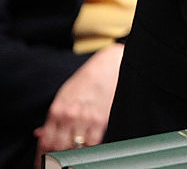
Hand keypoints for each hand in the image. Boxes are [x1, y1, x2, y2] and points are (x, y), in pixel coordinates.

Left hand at [33, 44, 123, 163]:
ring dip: (72, 156)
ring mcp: (86, 118)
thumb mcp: (64, 95)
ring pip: (75, 147)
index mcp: (56, 110)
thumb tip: (40, 134)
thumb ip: (52, 117)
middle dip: (56, 158)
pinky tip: (86, 151)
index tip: (42, 163)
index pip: (45, 141)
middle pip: (58, 147)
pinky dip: (88, 150)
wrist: (108, 66)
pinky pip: (93, 143)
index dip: (42, 157)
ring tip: (71, 159)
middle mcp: (69, 115)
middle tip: (56, 163)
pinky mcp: (102, 119)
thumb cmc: (86, 80)